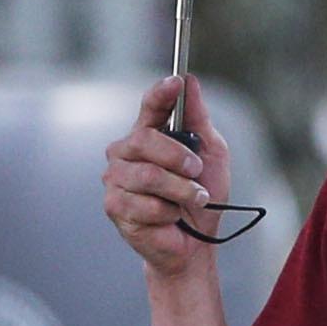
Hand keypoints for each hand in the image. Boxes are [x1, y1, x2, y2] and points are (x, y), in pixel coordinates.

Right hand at [101, 76, 234, 277]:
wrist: (195, 243)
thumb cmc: (201, 197)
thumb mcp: (211, 156)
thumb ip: (199, 121)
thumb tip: (191, 84)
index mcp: (149, 136)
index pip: (149, 107)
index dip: (160, 93)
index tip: (176, 82)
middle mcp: (126, 153)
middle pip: (144, 140)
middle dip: (178, 157)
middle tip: (197, 171)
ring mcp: (116, 179)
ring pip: (148, 176)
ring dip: (181, 190)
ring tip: (194, 199)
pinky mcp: (115, 206)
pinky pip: (146, 204)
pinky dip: (169, 212)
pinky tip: (171, 217)